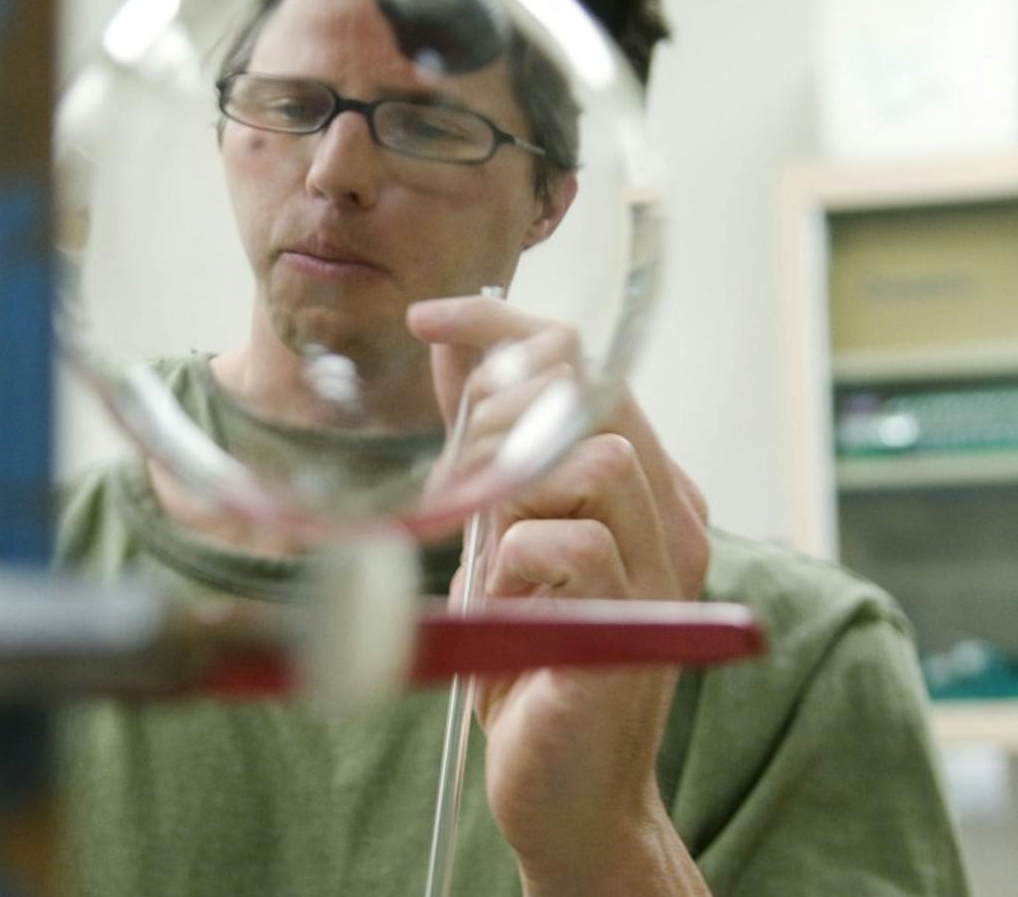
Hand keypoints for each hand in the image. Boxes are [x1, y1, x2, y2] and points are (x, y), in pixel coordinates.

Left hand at [408, 296, 709, 893]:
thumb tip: (458, 355)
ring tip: (493, 561)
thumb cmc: (528, 660)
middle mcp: (670, 517)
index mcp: (642, 489)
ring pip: (597, 456)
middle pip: (597, 392)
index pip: (588, 365)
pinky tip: (509, 605)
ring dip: (517, 494)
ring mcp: (662, 570)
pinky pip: (570, 543)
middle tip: (457, 480)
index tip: (435, 315)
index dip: (509, 326)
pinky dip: (516, 562)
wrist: (563, 791)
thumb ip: (490, 450)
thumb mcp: (497, 535)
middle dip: (503, 409)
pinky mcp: (636, 621)